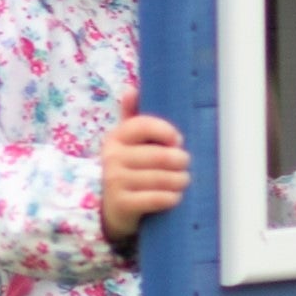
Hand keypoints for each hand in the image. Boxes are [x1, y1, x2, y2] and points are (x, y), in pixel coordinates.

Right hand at [101, 85, 190, 240]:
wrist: (109, 207)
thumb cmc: (126, 168)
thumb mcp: (125, 142)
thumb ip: (130, 117)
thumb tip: (130, 88)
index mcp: (116, 138)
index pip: (143, 125)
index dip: (166, 131)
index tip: (177, 140)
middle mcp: (112, 158)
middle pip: (158, 155)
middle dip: (179, 160)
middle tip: (186, 163)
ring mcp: (115, 182)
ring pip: (159, 178)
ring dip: (179, 180)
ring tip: (184, 180)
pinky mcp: (121, 204)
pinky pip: (154, 199)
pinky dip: (169, 198)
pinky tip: (175, 197)